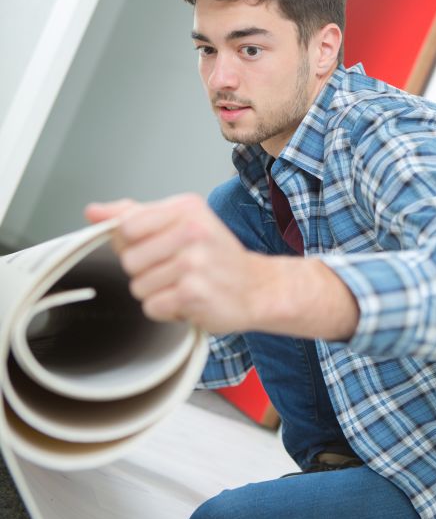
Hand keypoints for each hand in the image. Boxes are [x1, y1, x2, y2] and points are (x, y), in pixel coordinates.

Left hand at [85, 194, 269, 332]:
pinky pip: (152, 307)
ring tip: (185, 285)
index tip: (158, 248)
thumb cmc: (217, 257)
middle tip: (177, 270)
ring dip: (158, 293)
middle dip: (147, 272)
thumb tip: (94, 211)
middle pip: (129, 260)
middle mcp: (191, 231)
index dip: (134, 245)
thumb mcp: (182, 224)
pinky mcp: (193, 293)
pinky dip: (167, 310)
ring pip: (138, 286)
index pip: (126, 227)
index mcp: (185, 208)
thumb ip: (136, 216)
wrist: (258, 287)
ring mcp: (193, 263)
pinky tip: (189, 300)